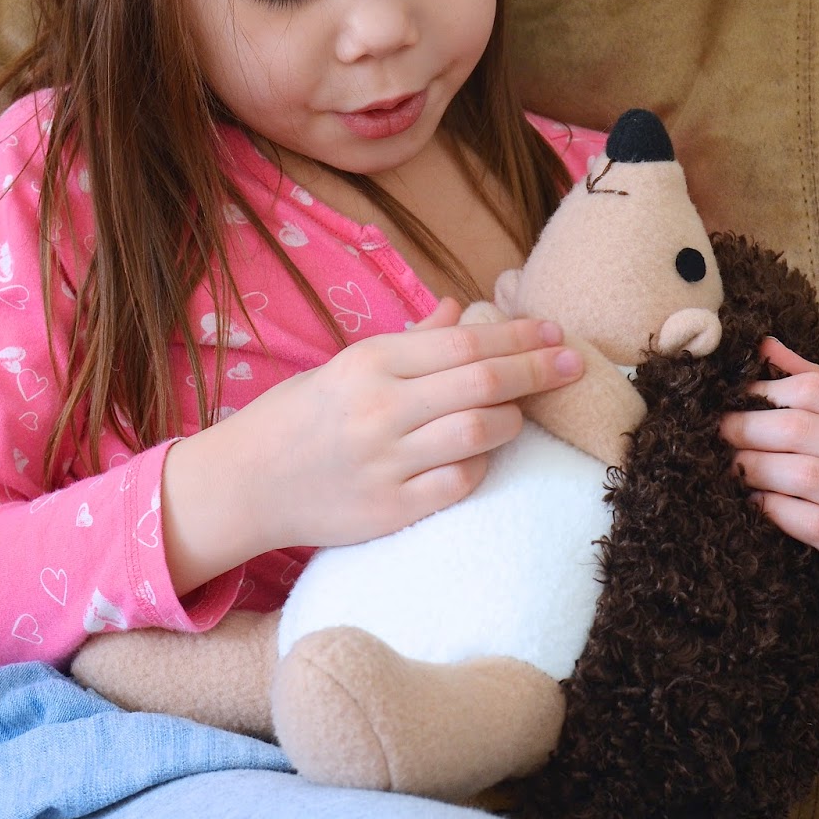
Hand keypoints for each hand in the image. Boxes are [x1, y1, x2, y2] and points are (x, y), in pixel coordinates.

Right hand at [164, 297, 583, 589]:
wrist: (244, 483)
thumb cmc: (300, 416)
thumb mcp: (346, 364)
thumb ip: (409, 339)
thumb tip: (461, 308)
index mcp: (371, 363)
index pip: (465, 342)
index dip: (517, 335)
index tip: (553, 331)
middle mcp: (381, 409)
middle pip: (483, 383)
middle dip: (538, 369)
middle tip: (573, 363)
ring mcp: (386, 463)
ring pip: (480, 433)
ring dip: (514, 420)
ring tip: (521, 413)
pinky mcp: (389, 510)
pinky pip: (459, 484)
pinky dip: (481, 465)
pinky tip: (483, 454)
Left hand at [718, 336, 818, 642]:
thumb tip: (763, 344)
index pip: (814, 389)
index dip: (763, 393)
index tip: (732, 400)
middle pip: (801, 429)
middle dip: (748, 429)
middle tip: (719, 434)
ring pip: (803, 475)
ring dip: (755, 469)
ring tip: (733, 467)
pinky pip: (813, 524)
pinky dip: (776, 510)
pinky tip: (758, 503)